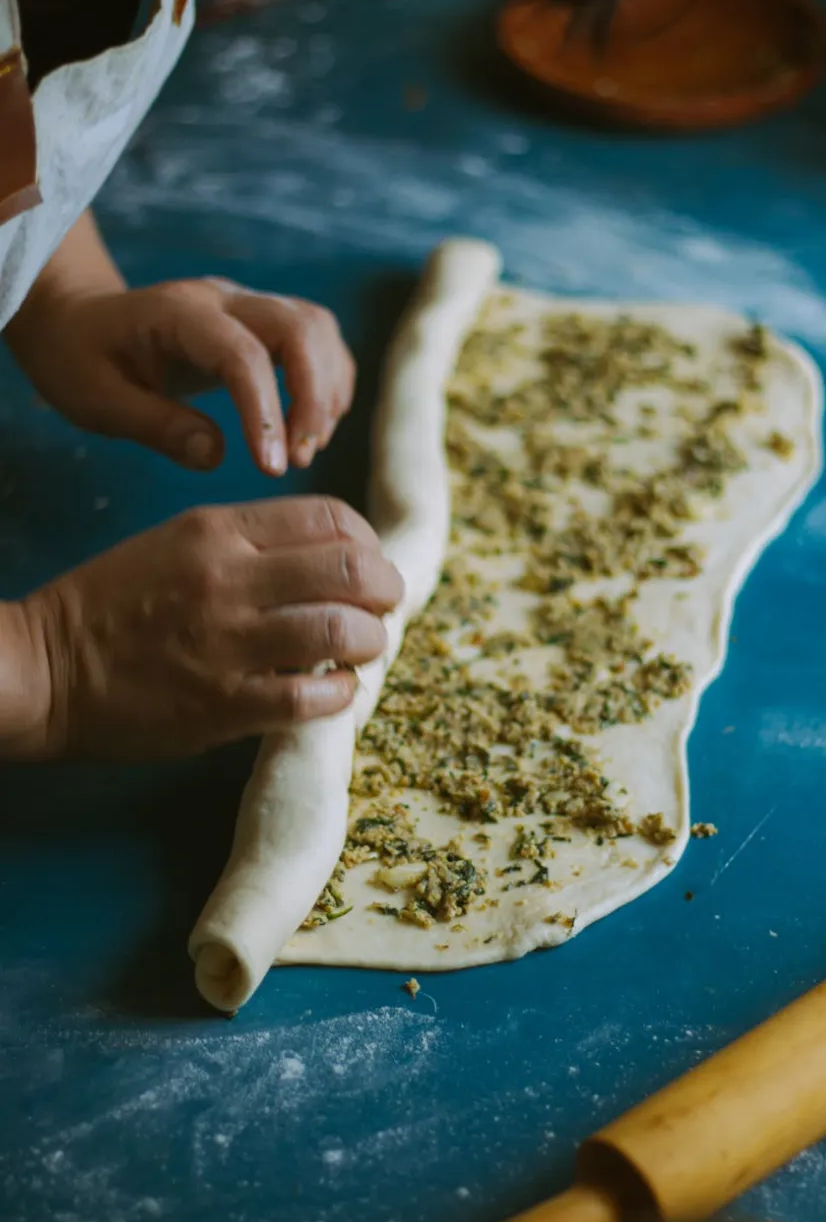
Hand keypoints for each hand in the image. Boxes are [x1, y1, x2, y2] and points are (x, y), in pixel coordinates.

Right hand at [6, 497, 402, 759]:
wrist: (43, 666)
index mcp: (218, 530)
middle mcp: (229, 578)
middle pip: (352, 567)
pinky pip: (311, 696)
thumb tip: (332, 560)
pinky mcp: (222, 704)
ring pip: (342, 629)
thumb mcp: (178, 542)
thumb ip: (252, 543)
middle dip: (386, 589)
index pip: (331, 516)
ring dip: (371, 642)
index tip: (367, 566)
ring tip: (362, 651)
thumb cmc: (113, 603)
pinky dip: (340, 693)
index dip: (368, 542)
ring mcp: (226, 643)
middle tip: (383, 608)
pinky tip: (333, 691)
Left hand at [8, 276, 354, 475]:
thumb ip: (156, 426)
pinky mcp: (263, 322)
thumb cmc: (80, 359)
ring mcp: (248, 304)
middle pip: (301, 327)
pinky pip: (318, 340)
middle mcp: (223, 298)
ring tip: (307, 447)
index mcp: (178, 314)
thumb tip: (216, 455)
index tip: (272, 469)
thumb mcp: (95, 400)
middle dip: (314, 398)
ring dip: (327, 390)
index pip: (243, 354)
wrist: (77, 320)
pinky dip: (329, 383)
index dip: (266, 413)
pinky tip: (311, 428)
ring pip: (319, 329)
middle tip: (300, 459)